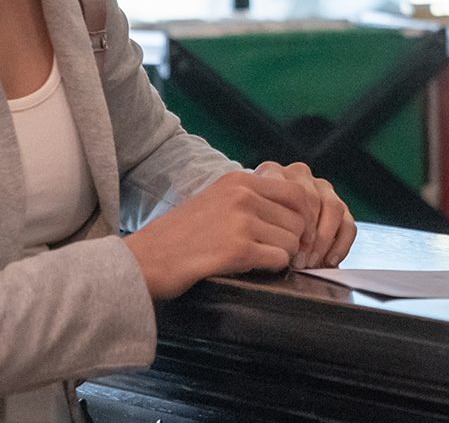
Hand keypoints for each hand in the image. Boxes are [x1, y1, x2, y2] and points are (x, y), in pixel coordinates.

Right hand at [122, 169, 323, 298]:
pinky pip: (279, 259)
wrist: (145, 259)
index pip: (297, 192)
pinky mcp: (238, 249)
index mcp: (239, 180)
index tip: (294, 233)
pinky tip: (250, 267)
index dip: (302, 216)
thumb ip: (251, 198)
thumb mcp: (216, 200)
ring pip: (292, 241)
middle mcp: (243, 194)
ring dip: (280, 256)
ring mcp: (241, 220)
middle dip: (292, 240)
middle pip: (298, 220)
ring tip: (256, 260)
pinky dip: (271, 268)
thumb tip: (294, 211)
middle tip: (274, 253)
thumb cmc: (180, 236)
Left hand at [254, 160, 356, 269]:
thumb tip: (276, 254)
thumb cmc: (248, 226)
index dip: (294, 225)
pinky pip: (348, 223)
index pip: (292, 193)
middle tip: (300, 261)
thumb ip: (258, 228)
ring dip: (325, 240)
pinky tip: (329, 261)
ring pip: (334, 208)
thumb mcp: (246, 223)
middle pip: (313, 200)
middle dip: (308, 236)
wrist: (256, 224)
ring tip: (312, 263)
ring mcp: (321, 187)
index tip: (288, 252)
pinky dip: (341, 245)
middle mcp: (299, 174)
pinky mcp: (339, 205)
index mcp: (273, 171)